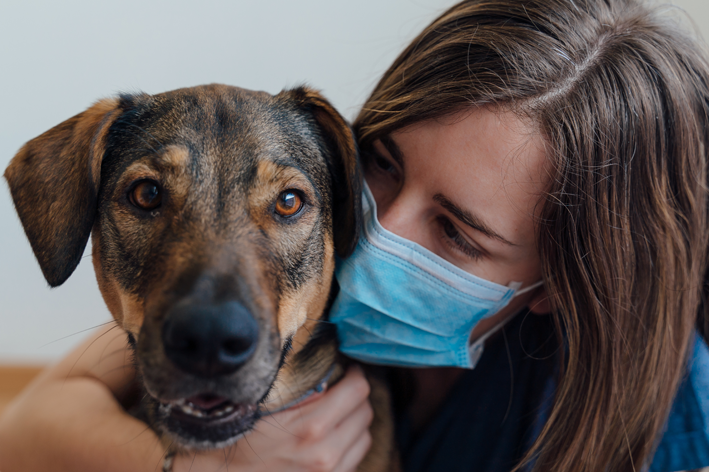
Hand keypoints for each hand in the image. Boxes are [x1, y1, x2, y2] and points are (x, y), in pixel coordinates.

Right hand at [172, 364, 372, 471]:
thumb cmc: (234, 436)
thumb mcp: (263, 405)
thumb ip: (298, 388)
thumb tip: (327, 364)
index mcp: (310, 428)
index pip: (357, 390)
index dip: (354, 374)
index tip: (346, 369)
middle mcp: (325, 454)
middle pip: (365, 412)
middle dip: (356, 395)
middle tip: (341, 387)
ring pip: (364, 436)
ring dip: (355, 421)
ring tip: (337, 412)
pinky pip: (354, 459)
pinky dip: (348, 444)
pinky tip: (330, 437)